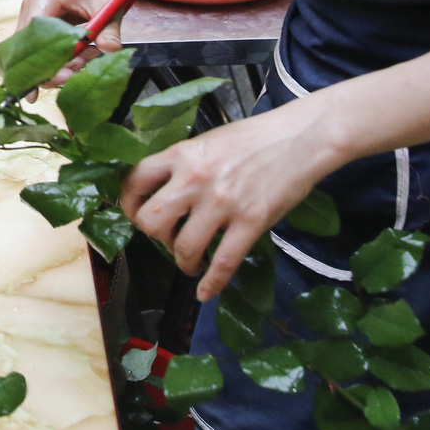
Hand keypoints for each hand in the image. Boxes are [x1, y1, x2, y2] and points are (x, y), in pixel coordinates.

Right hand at [16, 0, 133, 85]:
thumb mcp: (109, 2)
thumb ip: (109, 29)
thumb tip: (110, 50)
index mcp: (41, 2)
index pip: (30, 41)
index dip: (42, 64)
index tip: (64, 78)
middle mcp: (33, 11)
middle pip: (29, 52)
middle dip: (51, 69)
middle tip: (76, 74)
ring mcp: (37, 18)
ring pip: (39, 53)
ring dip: (61, 64)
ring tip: (88, 58)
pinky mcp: (47, 25)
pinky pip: (48, 49)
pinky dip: (65, 58)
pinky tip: (84, 56)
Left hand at [120, 98, 343, 299]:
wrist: (301, 137)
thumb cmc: (254, 138)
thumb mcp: (208, 142)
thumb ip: (184, 164)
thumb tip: (163, 192)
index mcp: (182, 154)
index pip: (136, 181)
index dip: (129, 204)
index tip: (136, 215)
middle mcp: (195, 178)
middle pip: (151, 220)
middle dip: (155, 237)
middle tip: (168, 239)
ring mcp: (222, 202)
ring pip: (184, 247)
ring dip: (182, 262)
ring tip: (190, 263)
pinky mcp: (251, 221)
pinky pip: (223, 262)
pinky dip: (212, 283)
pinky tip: (206, 292)